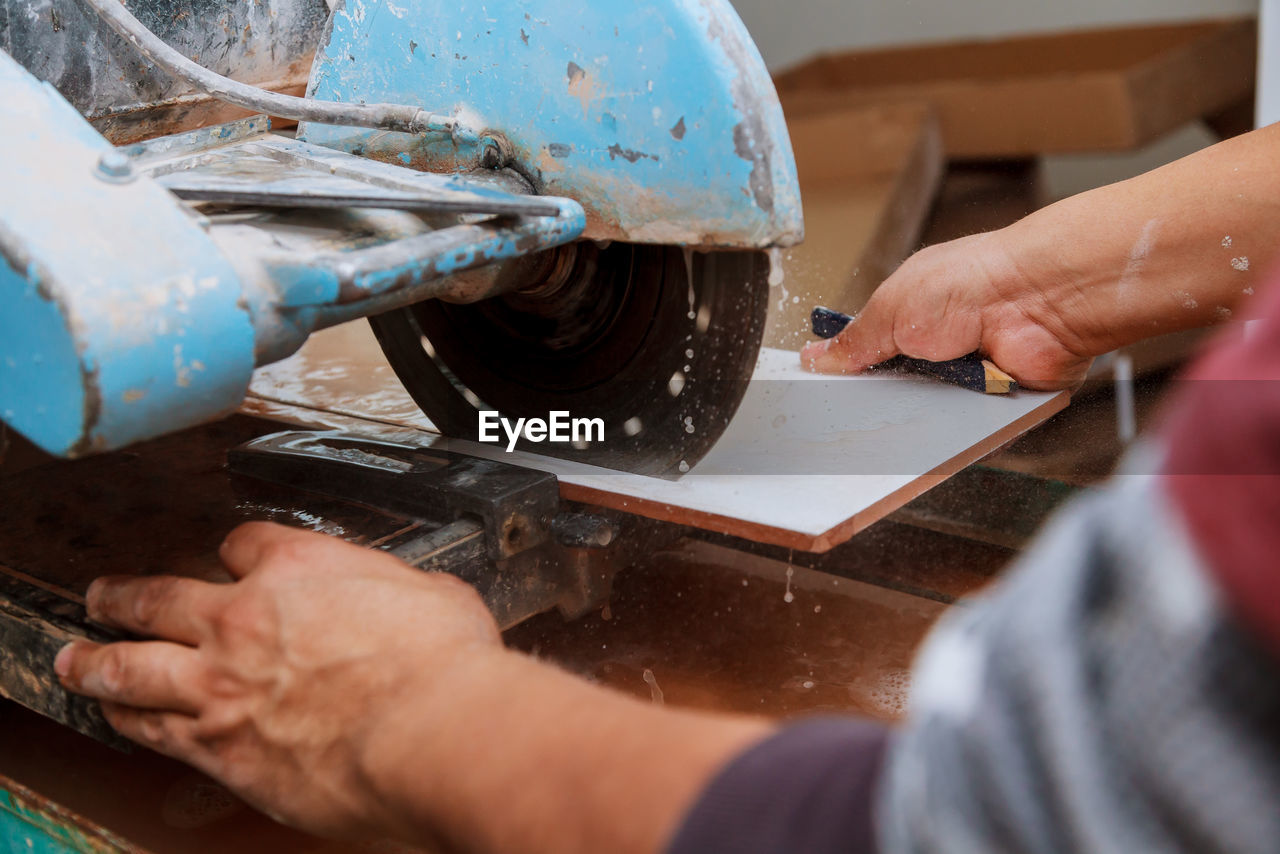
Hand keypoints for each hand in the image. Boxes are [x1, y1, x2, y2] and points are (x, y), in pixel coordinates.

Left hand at [54, 521, 500, 840]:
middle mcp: (245, 619)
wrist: (434, 732)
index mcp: (299, 567)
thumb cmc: (444, 667)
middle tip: (104, 595)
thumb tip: (414, 601)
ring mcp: (221, 685)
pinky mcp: (219, 748)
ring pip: (132, 665)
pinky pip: (152, 730)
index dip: (237, 552)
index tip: (236, 561)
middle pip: (158, 596)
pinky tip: (119, 717)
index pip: (243, 544)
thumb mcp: (435, 597)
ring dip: (99, 660)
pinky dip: (128, 719)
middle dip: (125, 595)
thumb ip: (400, 592)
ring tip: (81, 659)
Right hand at [802, 123, 1279, 389]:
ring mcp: (967, 372)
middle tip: (861, 409)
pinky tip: (942, 420)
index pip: (869, 349)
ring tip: (908, 408)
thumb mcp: (891, 309)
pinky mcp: (993, 400)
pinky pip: (961, 427)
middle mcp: (940, 341)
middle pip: (895, 386)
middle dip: (881, 398)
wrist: (1038, 300)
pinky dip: (952, 426)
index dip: (850, 370)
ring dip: (918, 412)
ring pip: (926, 412)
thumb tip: (816, 357)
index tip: (825, 391)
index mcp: (911, 309)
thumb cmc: (974, 282)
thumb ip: (854, 341)